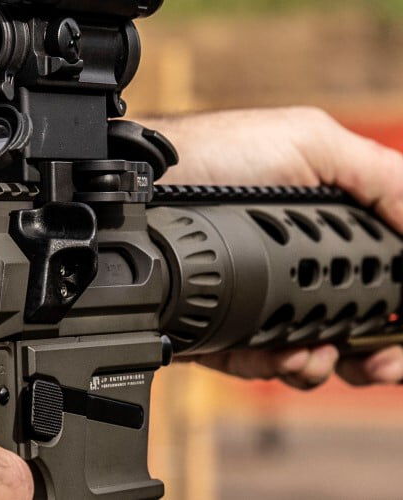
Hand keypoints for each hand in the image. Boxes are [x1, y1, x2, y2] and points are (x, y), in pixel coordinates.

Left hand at [152, 107, 402, 387]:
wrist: (142, 187)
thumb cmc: (219, 152)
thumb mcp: (311, 144)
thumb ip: (382, 179)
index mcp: (334, 229)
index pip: (384, 282)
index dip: (400, 319)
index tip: (402, 339)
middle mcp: (300, 269)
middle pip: (357, 331)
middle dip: (375, 356)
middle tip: (376, 368)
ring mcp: (260, 302)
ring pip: (311, 356)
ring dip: (323, 365)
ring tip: (312, 355)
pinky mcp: (220, 328)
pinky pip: (255, 363)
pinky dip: (273, 368)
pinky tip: (277, 357)